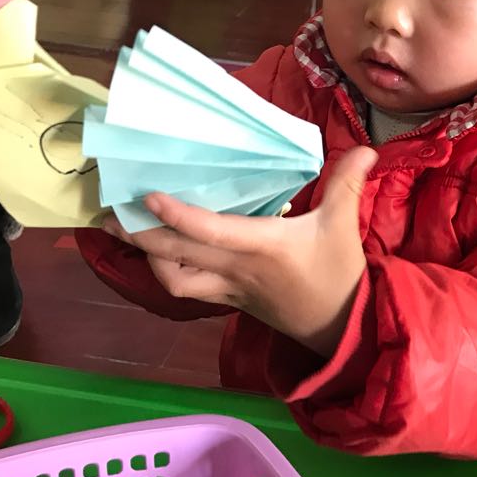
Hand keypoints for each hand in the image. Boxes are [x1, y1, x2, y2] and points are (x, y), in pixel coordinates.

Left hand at [101, 147, 377, 359]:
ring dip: (147, 259)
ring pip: (174, 280)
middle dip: (139, 236)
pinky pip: (187, 288)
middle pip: (175, 257)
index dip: (174, 214)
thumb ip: (347, 182)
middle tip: (108, 213)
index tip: (146, 194)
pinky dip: (167, 270)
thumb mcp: (343, 225)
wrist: (342, 329)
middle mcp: (235, 270)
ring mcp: (228, 289)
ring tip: (128, 233)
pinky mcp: (228, 300)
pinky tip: (157, 252)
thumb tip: (368, 147)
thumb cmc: (339, 275)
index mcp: (260, 247)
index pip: (208, 231)